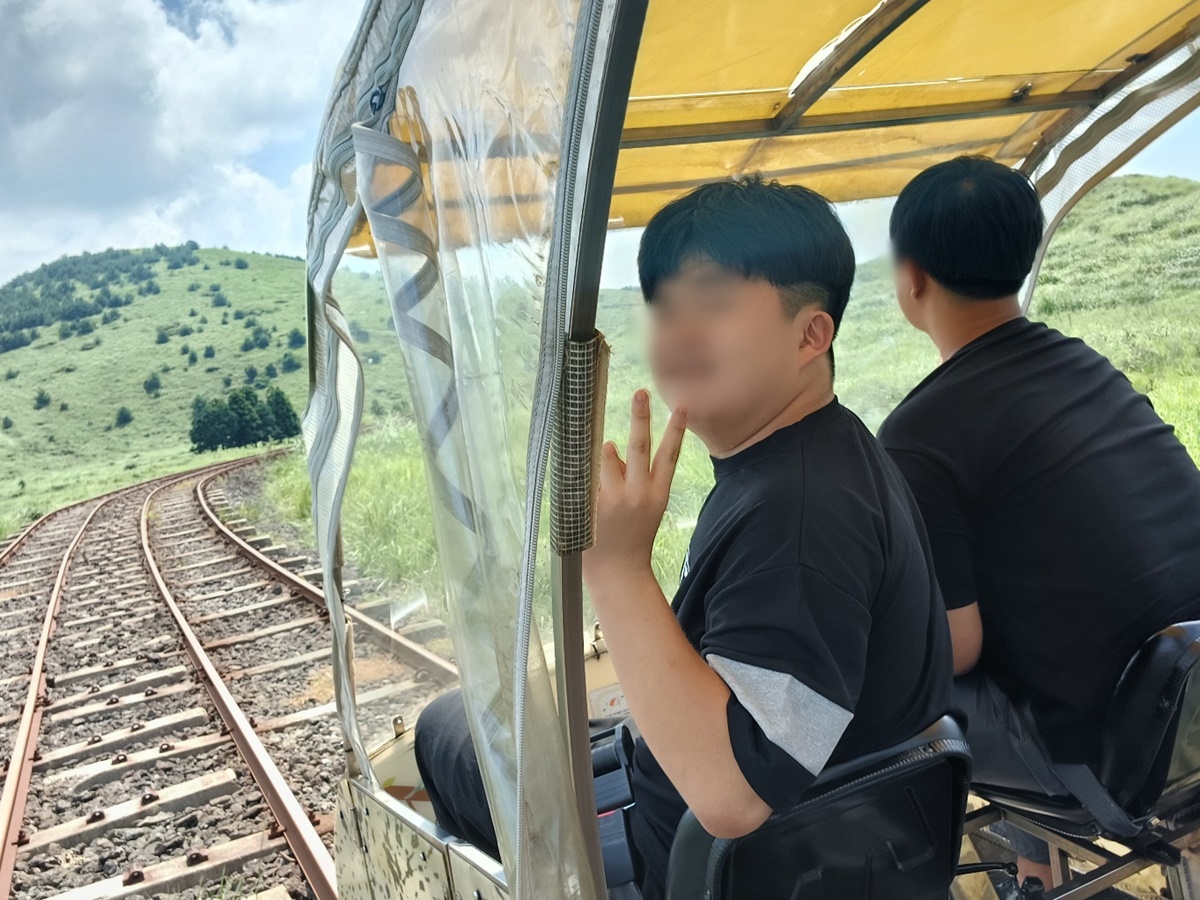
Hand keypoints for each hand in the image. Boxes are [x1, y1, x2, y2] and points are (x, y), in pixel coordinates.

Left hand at [583, 390, 687, 593]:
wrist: (618, 573)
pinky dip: (585, 470)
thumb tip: (613, 449)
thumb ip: (634, 479)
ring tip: (602, 451)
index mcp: (658, 495)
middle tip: (640, 393)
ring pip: (608, 457)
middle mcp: (639, 492)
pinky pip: (588, 474)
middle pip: (639, 445)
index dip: (675, 430)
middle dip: (640, 417)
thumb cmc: (631, 540)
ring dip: (604, 451)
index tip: (681, 407)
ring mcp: (615, 497)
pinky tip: (582, 472)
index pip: (670, 455)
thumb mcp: (646, 510)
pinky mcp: (594, 503)